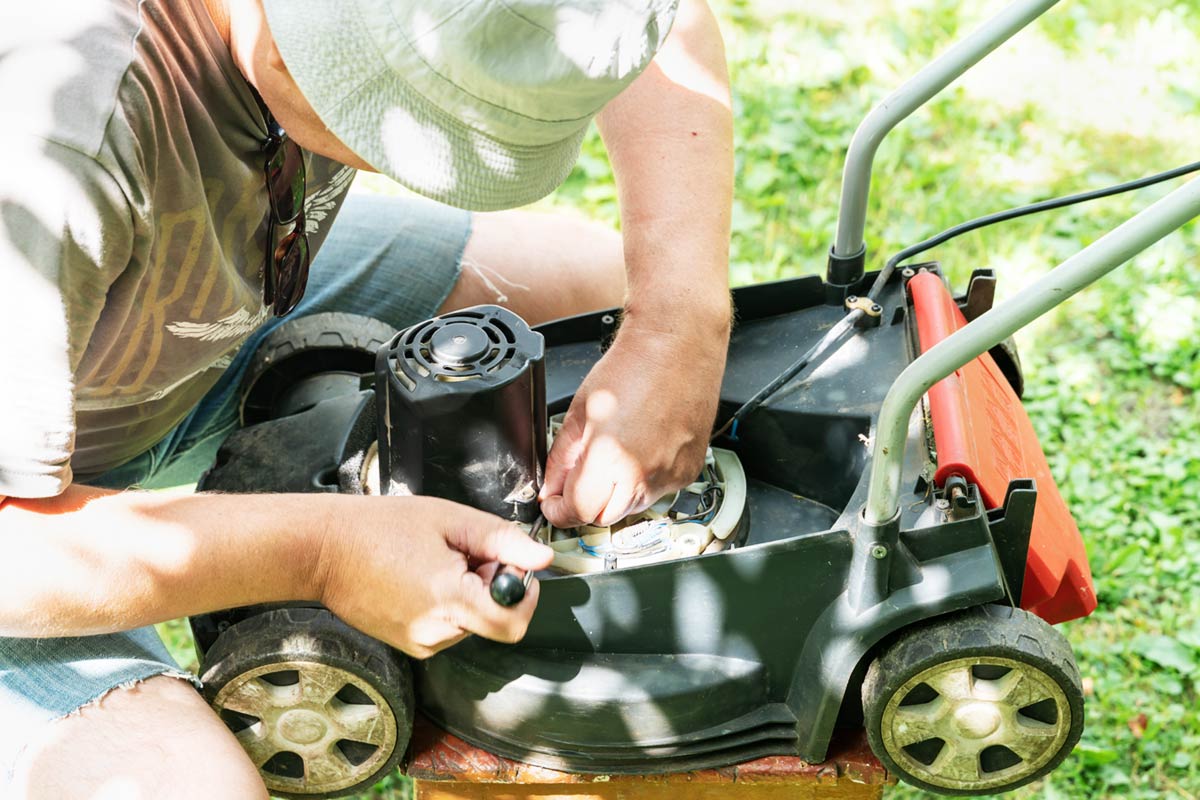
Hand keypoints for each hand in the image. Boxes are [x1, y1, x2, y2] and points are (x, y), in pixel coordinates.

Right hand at [315, 496, 553, 658]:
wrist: (324, 551)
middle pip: (493, 620)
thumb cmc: (380, 528)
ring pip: (472, 623)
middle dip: (492, 586)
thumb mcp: (450, 520)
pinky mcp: (408, 646)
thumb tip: (542, 559)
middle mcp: (436, 632)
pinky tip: (422, 579)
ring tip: (436, 562)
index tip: (515, 570)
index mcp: (449, 599)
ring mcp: (420, 643)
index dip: (525, 596)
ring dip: (469, 594)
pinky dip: (448, 605)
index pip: (512, 623)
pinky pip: (448, 629)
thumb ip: (502, 541)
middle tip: (464, 553)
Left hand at [539, 313, 727, 527]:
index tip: (555, 503)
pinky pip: (658, 493)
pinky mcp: (688, 471)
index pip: (578, 512)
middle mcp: (643, 474)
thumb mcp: (579, 411)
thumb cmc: (633, 366)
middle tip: (578, 479)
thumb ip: (561, 457)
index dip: (560, 511)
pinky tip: (640, 451)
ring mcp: (670, 475)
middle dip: (585, 504)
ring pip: (632, 509)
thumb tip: (551, 486)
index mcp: (610, 458)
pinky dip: (643, 482)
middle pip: (603, 517)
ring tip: (613, 457)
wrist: (678, 345)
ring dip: (614, 496)